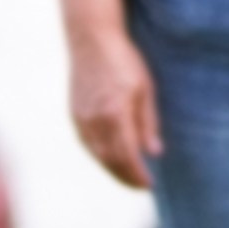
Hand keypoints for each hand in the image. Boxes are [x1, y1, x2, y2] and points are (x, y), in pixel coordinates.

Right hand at [68, 24, 160, 189]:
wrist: (90, 40)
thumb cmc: (124, 60)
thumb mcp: (145, 89)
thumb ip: (148, 123)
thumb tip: (154, 153)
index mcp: (114, 114)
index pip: (126, 155)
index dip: (137, 174)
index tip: (149, 185)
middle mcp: (94, 121)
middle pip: (109, 160)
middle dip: (125, 177)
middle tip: (140, 187)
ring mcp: (80, 119)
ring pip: (96, 155)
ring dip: (112, 170)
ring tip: (128, 177)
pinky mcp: (74, 115)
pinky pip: (87, 144)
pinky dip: (100, 156)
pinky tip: (111, 159)